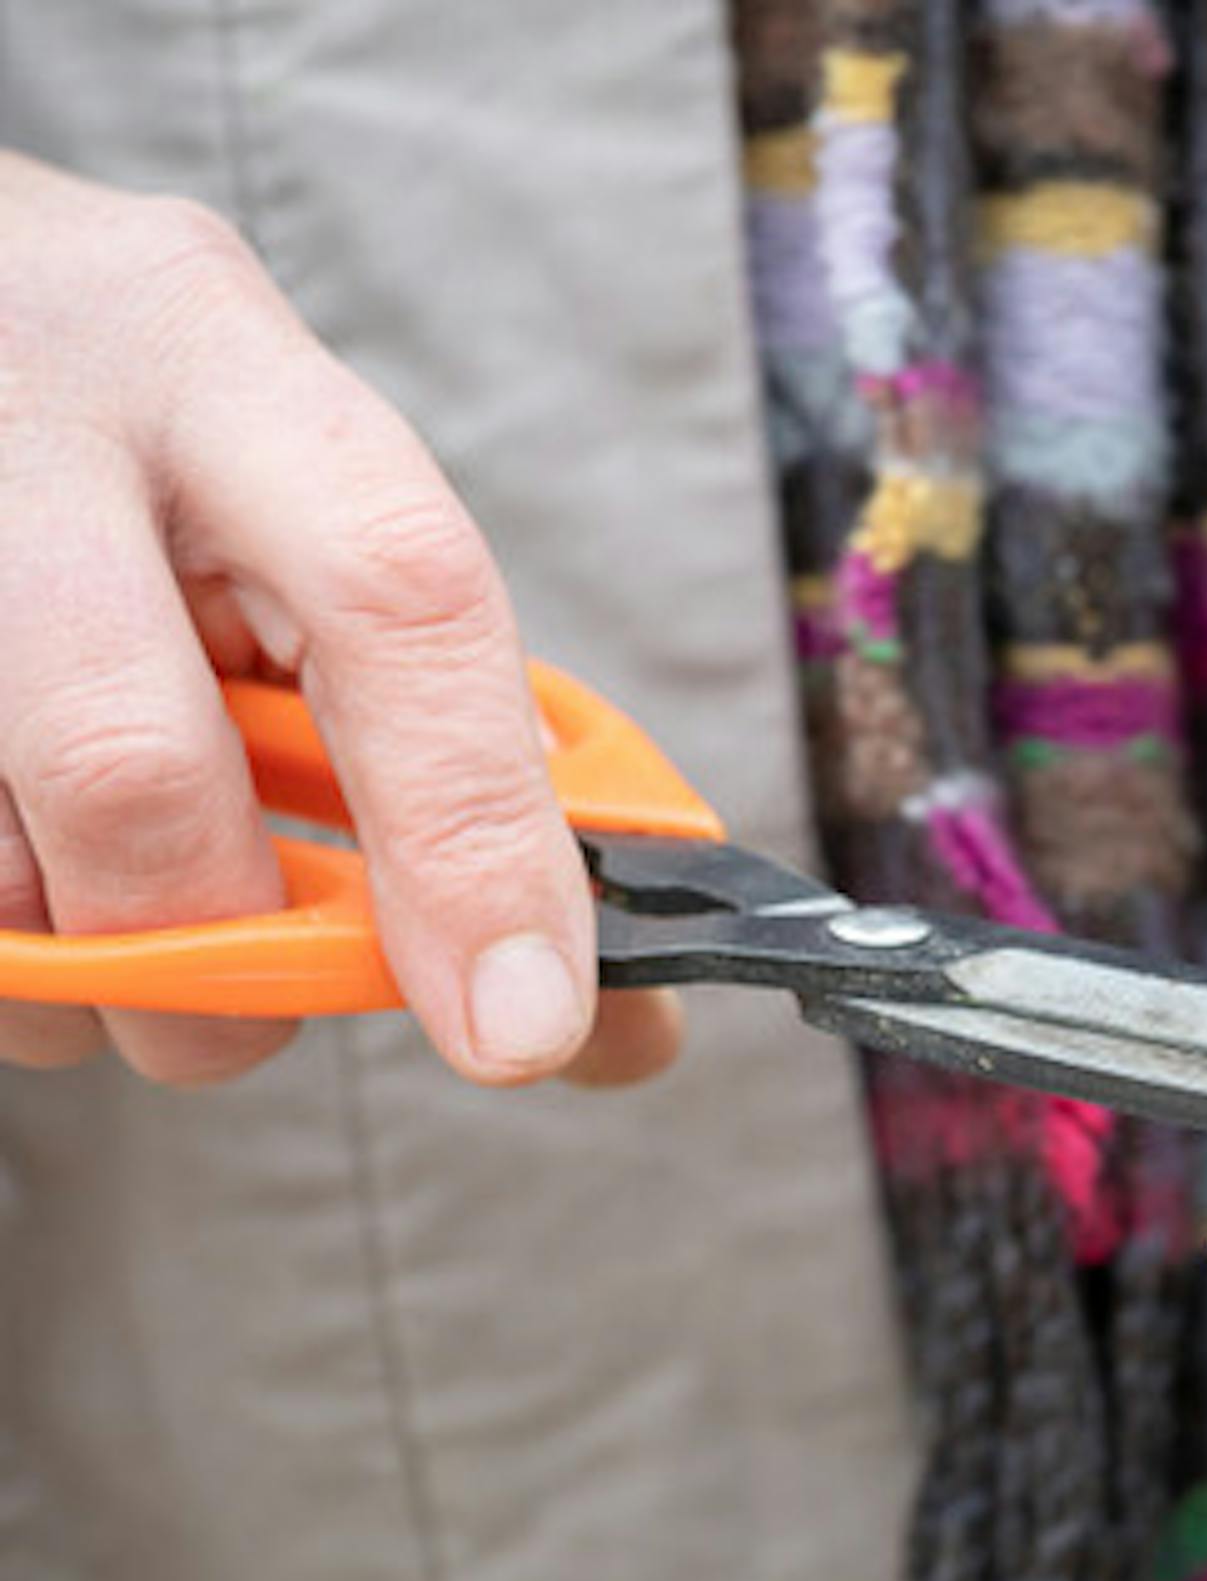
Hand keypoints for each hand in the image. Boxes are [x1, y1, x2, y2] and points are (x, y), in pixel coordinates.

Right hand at [0, 155, 678, 1085]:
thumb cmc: (155, 454)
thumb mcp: (317, 526)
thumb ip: (463, 742)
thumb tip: (603, 1010)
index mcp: (239, 379)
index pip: (403, 606)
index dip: (475, 843)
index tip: (526, 1031)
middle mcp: (41, 428)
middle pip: (138, 771)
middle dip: (227, 960)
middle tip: (260, 1005)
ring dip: (88, 970)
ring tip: (120, 898)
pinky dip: (5, 951)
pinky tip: (32, 864)